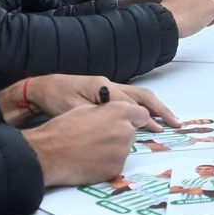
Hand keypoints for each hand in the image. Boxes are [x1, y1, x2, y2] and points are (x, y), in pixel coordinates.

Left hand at [7, 74, 180, 126]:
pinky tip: (145, 118)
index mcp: (103, 88)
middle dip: (159, 109)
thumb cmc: (54, 100)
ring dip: (152, 107)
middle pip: (141, 95)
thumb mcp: (74, 110)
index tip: (158, 130)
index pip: (131, 103)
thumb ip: (97, 116)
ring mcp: (106, 87)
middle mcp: (108, 84)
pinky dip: (140, 107)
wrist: (39, 89)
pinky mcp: (101, 92)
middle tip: (174, 123)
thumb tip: (119, 125)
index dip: (146, 117)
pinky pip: (128, 98)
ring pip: (136, 95)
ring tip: (165, 120)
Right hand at [22, 102, 148, 186]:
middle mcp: (125, 130)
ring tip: (91, 149)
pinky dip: (107, 162)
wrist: (49, 154)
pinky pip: (116, 163)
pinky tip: (90, 160)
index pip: (142, 114)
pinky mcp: (116, 168)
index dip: (134, 118)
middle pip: (131, 132)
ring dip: (113, 148)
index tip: (127, 122)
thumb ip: (107, 110)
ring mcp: (122, 151)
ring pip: (123, 149)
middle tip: (99, 137)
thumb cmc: (63, 128)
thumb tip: (115, 115)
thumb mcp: (86, 108)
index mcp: (119, 111)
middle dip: (120, 134)